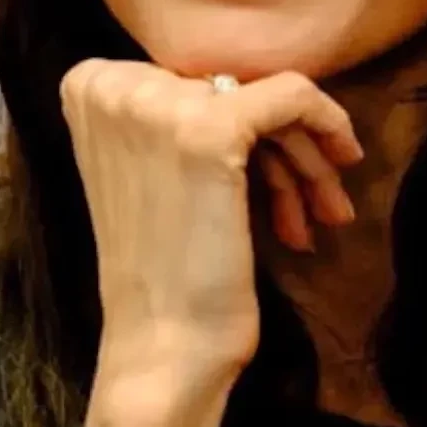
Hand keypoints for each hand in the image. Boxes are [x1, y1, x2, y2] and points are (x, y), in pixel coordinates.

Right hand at [60, 59, 361, 375]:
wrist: (162, 348)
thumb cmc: (163, 272)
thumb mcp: (153, 171)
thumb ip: (178, 119)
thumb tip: (257, 86)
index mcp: (88, 88)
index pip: (191, 78)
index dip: (237, 125)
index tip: (260, 179)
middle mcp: (112, 85)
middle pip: (229, 88)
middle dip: (280, 145)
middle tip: (314, 202)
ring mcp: (158, 104)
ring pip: (265, 98)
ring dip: (303, 157)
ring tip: (323, 215)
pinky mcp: (209, 128)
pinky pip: (293, 96)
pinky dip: (329, 127)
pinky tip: (337, 184)